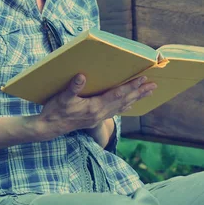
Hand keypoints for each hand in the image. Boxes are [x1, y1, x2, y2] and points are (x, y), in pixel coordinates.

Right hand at [34, 74, 156, 140]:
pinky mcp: (96, 119)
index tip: (143, 79)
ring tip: (147, 92)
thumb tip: (81, 76)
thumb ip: (73, 88)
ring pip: (122, 107)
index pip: (117, 95)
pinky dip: (125, 106)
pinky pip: (116, 111)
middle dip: (139, 93)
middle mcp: (100, 114)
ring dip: (135, 99)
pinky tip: (129, 104)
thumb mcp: (62, 98)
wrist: (50, 128)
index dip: (130, 87)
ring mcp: (99, 118)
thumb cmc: (55, 111)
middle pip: (124, 102)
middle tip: (153, 85)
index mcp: (95, 108)